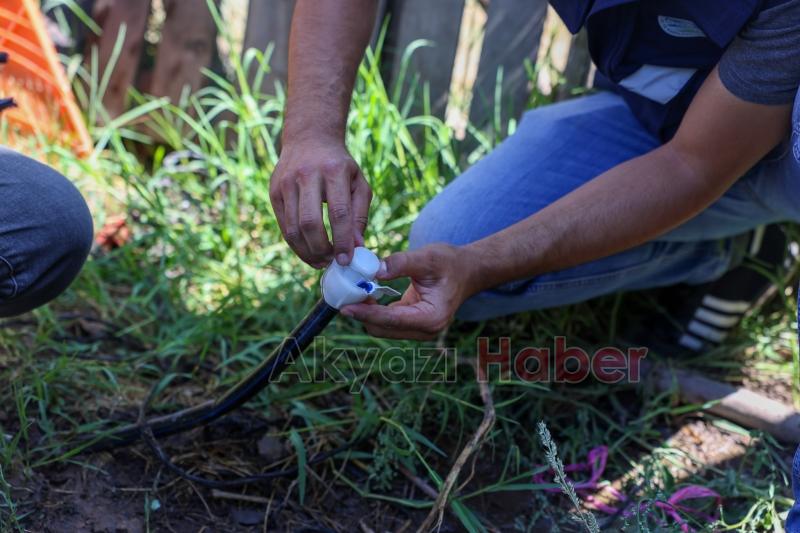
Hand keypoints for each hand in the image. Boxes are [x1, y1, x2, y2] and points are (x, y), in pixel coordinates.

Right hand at [269, 139, 371, 267]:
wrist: (309, 138)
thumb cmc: (340, 166)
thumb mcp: (358, 183)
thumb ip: (360, 215)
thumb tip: (357, 246)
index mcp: (333, 171)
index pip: (339, 213)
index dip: (342, 240)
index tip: (347, 260)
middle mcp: (306, 174)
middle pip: (310, 222)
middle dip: (321, 249)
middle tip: (331, 262)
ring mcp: (286, 183)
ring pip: (293, 228)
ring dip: (307, 251)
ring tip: (320, 262)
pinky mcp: (274, 191)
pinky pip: (283, 225)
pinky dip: (296, 244)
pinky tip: (308, 252)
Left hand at [340, 244, 480, 339]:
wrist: (467, 271)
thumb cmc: (450, 263)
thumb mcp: (428, 257)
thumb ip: (401, 263)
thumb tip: (375, 270)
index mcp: (431, 317)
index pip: (391, 320)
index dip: (366, 314)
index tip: (345, 308)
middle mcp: (425, 330)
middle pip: (383, 329)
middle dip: (363, 313)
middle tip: (349, 291)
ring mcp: (419, 330)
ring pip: (382, 328)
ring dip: (367, 312)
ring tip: (357, 290)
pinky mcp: (412, 324)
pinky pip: (387, 322)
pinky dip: (374, 310)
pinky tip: (367, 293)